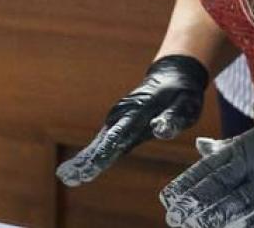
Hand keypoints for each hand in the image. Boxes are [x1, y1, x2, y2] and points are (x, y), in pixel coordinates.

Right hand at [56, 55, 208, 186]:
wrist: (171, 76)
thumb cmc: (181, 94)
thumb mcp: (186, 105)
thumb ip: (173, 118)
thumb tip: (161, 131)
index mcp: (140, 111)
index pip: (120, 134)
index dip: (105, 151)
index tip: (91, 166)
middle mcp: (124, 113)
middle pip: (103, 140)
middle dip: (88, 159)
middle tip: (69, 177)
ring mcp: (119, 117)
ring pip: (99, 141)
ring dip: (85, 158)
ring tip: (68, 176)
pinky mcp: (119, 122)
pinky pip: (103, 140)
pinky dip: (91, 154)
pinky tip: (79, 168)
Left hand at [159, 95, 253, 227]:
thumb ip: (230, 147)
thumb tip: (200, 147)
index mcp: (246, 148)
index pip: (210, 168)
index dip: (189, 183)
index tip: (169, 196)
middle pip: (218, 186)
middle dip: (195, 202)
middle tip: (173, 215)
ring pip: (237, 202)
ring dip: (214, 215)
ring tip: (192, 225)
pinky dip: (248, 221)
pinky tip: (231, 227)